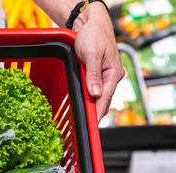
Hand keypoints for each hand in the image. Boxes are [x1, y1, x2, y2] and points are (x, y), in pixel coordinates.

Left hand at [73, 3, 124, 120]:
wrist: (89, 24)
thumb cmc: (92, 36)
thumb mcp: (91, 54)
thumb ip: (93, 75)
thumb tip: (95, 94)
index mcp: (113, 73)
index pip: (105, 98)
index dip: (98, 112)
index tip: (92, 124)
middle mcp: (112, 77)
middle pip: (102, 100)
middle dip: (94, 112)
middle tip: (83, 125)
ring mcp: (105, 76)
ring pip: (97, 96)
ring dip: (90, 105)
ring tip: (81, 119)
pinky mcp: (97, 74)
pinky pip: (93, 89)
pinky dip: (87, 97)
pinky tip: (82, 105)